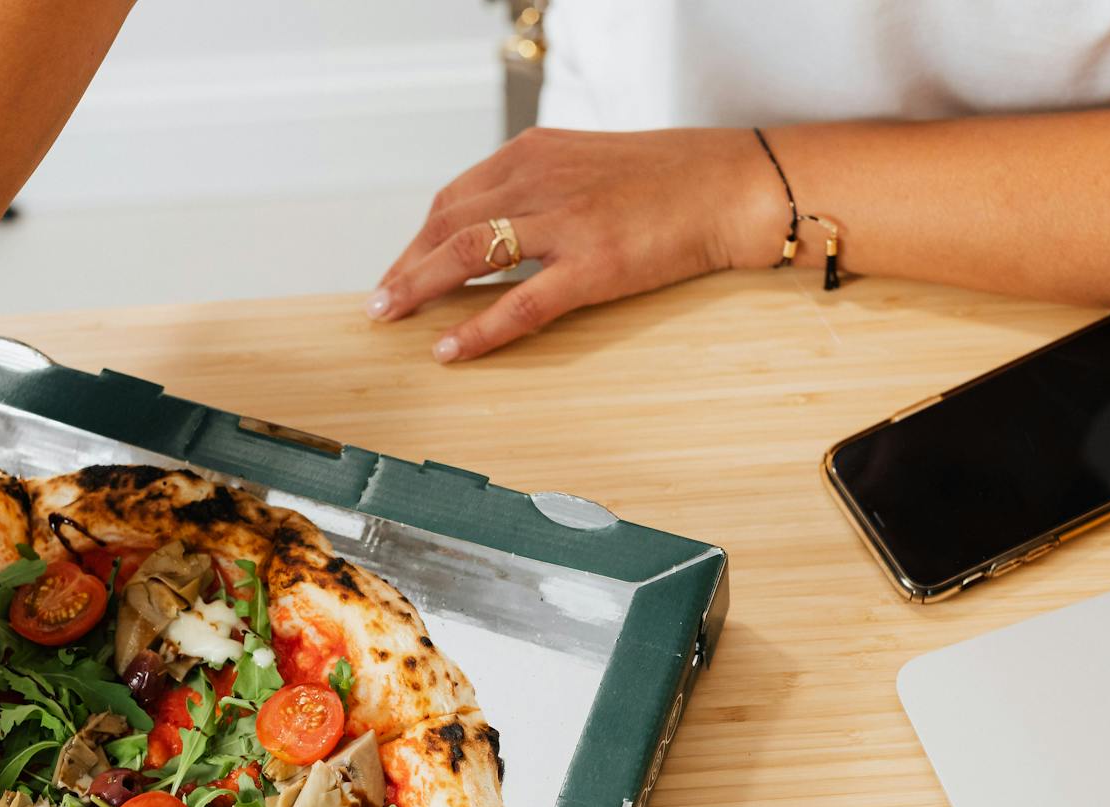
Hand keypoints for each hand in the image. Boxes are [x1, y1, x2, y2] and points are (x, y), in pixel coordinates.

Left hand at [370, 127, 777, 361]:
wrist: (730, 185)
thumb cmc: (667, 180)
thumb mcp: (588, 165)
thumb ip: (541, 190)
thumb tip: (499, 232)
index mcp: (534, 152)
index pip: (454, 197)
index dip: (419, 239)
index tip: (399, 271)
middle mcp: (540, 178)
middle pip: (447, 223)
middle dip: (405, 266)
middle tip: (379, 304)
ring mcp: (566, 221)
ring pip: (469, 253)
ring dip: (420, 287)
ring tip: (390, 318)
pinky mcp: (594, 264)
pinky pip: (520, 302)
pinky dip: (477, 329)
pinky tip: (449, 349)